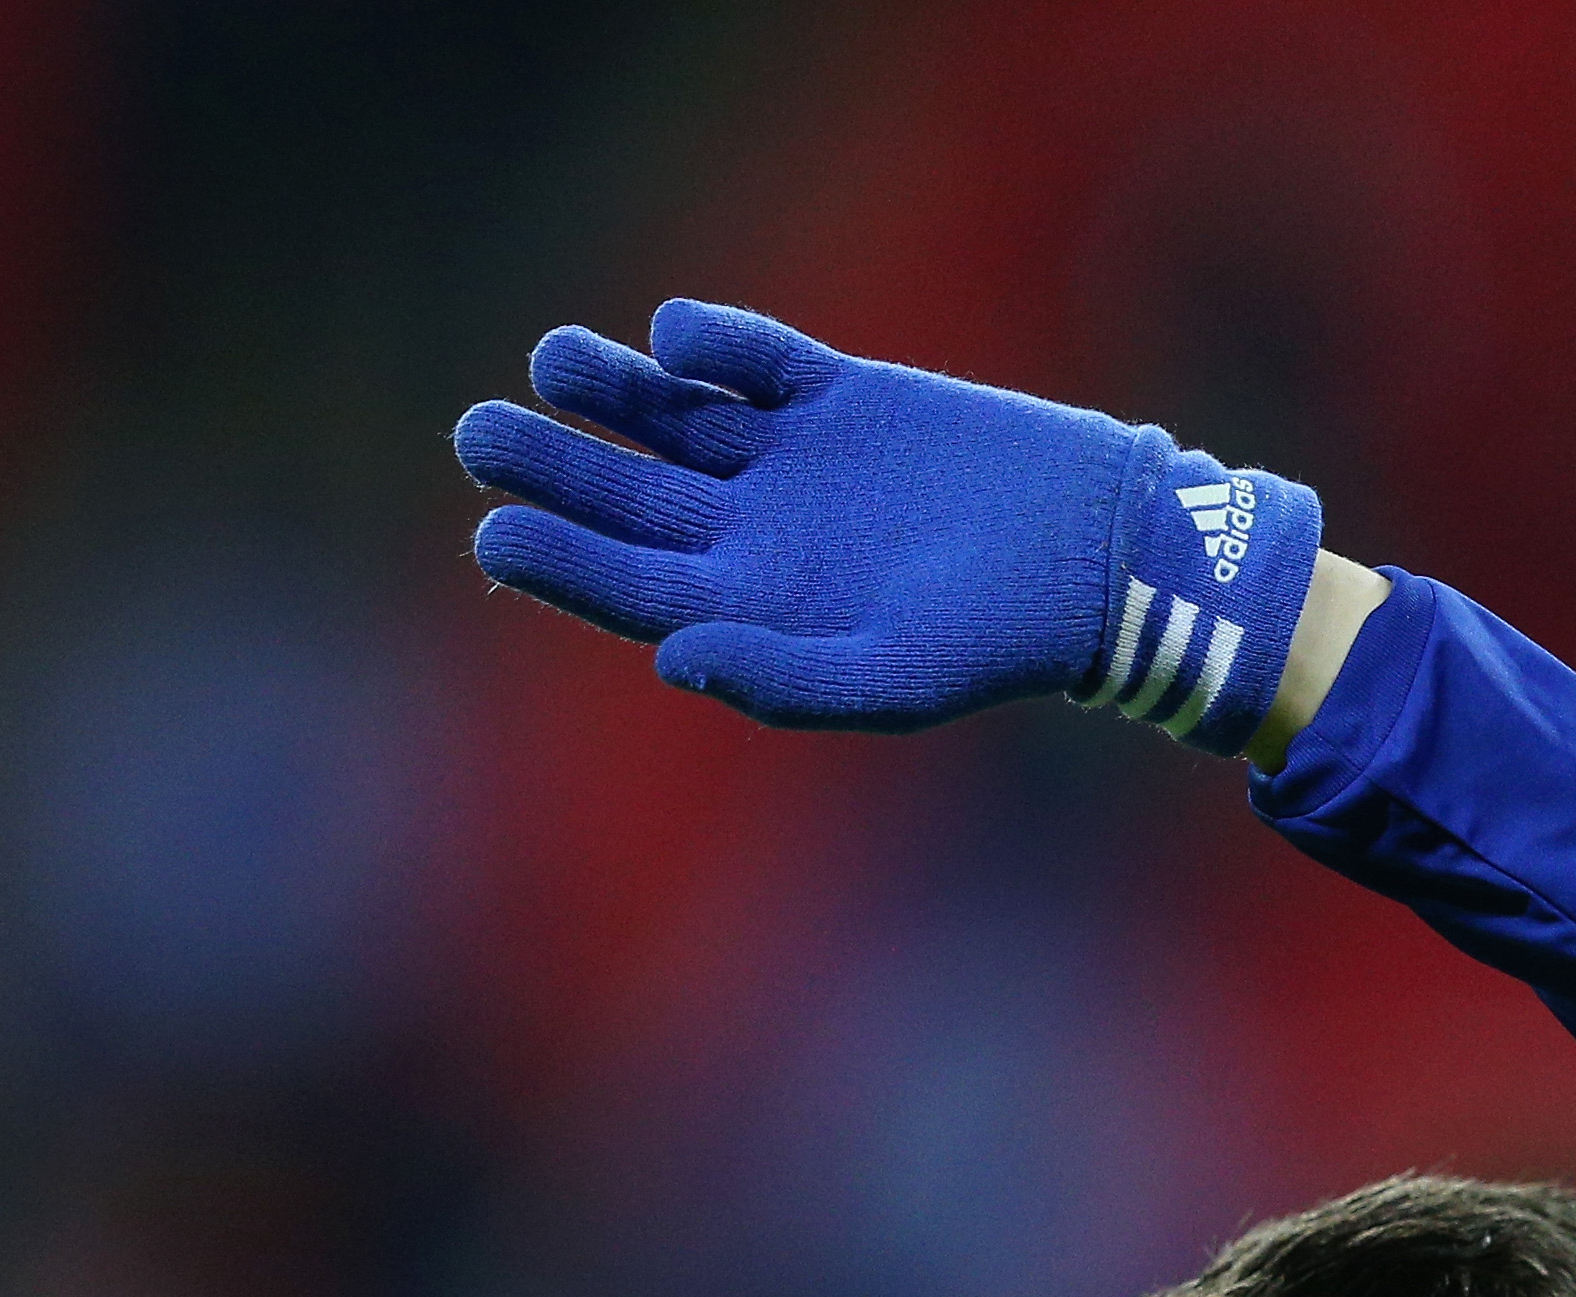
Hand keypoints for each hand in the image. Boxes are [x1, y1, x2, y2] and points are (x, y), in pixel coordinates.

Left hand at [455, 299, 1320, 744]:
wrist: (1094, 554)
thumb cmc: (993, 643)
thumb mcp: (889, 680)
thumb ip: (779, 679)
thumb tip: (670, 657)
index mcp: (745, 610)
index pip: (621, 584)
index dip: (553, 560)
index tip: (494, 533)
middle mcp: (750, 535)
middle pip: (624, 494)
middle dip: (551, 465)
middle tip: (480, 435)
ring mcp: (789, 460)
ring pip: (670, 417)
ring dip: (609, 388)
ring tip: (552, 359)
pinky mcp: (838, 396)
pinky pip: (754, 359)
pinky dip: (713, 342)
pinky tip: (676, 335)